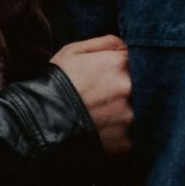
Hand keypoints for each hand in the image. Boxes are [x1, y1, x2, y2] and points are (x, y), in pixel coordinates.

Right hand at [51, 35, 131, 156]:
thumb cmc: (55, 82)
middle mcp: (130, 89)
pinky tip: (104, 132)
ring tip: (106, 116)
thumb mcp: (73, 51)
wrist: (39, 123)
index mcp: (120, 63)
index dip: (130, 68)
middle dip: (130, 91)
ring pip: (140, 112)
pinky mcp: (127, 142)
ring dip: (128, 113)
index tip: (121, 75)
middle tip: (112, 97)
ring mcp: (130, 117)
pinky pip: (132, 136)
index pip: (141, 59)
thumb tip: (126, 45)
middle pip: (145, 86)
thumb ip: (105, 43)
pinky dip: (121, 135)